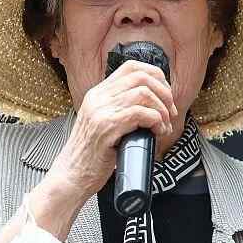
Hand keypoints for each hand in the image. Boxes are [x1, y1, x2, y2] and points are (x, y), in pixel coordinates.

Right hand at [46, 60, 177, 199]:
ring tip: (163, 127)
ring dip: (162, 110)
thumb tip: (154, 104)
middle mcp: (98, 98)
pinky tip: (157, 133)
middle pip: (141, 77)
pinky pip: (140, 114)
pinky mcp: (106, 127)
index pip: (132, 67)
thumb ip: (120, 109)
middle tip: (170, 113)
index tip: (166, 96)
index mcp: (98, 94)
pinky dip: (156, 122)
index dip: (156, 76)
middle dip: (164, 94)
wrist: (72, 176)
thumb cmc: (92, 156)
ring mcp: (101, 111)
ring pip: (144, 94)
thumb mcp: (103, 123)